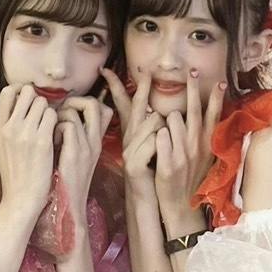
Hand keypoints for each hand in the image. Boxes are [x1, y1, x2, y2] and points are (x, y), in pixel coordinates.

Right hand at [0, 84, 55, 229]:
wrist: (21, 199)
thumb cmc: (15, 174)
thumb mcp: (2, 146)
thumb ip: (8, 126)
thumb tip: (19, 105)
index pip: (7, 91)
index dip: (20, 90)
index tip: (28, 100)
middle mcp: (10, 127)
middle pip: (27, 92)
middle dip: (37, 99)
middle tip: (41, 114)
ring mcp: (26, 133)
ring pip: (43, 102)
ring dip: (48, 110)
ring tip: (48, 126)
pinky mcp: (43, 141)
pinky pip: (53, 116)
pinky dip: (56, 121)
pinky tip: (55, 134)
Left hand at [54, 95, 112, 229]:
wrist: (68, 208)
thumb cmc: (65, 182)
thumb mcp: (77, 158)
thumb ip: (75, 139)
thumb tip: (62, 119)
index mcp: (96, 141)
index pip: (103, 109)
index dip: (85, 102)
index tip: (69, 110)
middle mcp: (94, 141)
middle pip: (93, 104)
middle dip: (72, 101)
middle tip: (57, 112)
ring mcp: (86, 146)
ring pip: (74, 112)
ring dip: (57, 114)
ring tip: (49, 128)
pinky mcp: (74, 153)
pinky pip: (66, 125)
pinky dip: (54, 126)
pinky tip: (48, 139)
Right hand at [102, 67, 161, 198]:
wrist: (145, 200)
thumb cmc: (152, 174)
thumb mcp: (151, 149)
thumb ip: (152, 131)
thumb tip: (157, 110)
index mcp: (132, 133)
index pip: (122, 104)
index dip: (115, 86)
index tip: (105, 70)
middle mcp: (128, 138)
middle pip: (136, 106)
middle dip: (142, 87)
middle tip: (146, 70)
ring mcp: (129, 149)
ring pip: (153, 121)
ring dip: (164, 127)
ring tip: (166, 142)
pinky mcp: (134, 162)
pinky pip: (155, 140)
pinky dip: (163, 144)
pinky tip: (162, 153)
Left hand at [154, 73, 224, 234]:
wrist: (181, 206)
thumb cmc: (191, 178)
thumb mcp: (204, 157)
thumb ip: (204, 136)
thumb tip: (208, 115)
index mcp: (207, 144)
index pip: (213, 115)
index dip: (216, 98)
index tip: (219, 81)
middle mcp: (197, 147)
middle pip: (194, 110)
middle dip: (193, 88)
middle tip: (190, 71)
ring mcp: (183, 155)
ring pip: (172, 119)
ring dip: (166, 118)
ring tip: (163, 127)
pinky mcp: (168, 163)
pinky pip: (160, 136)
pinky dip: (157, 134)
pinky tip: (156, 140)